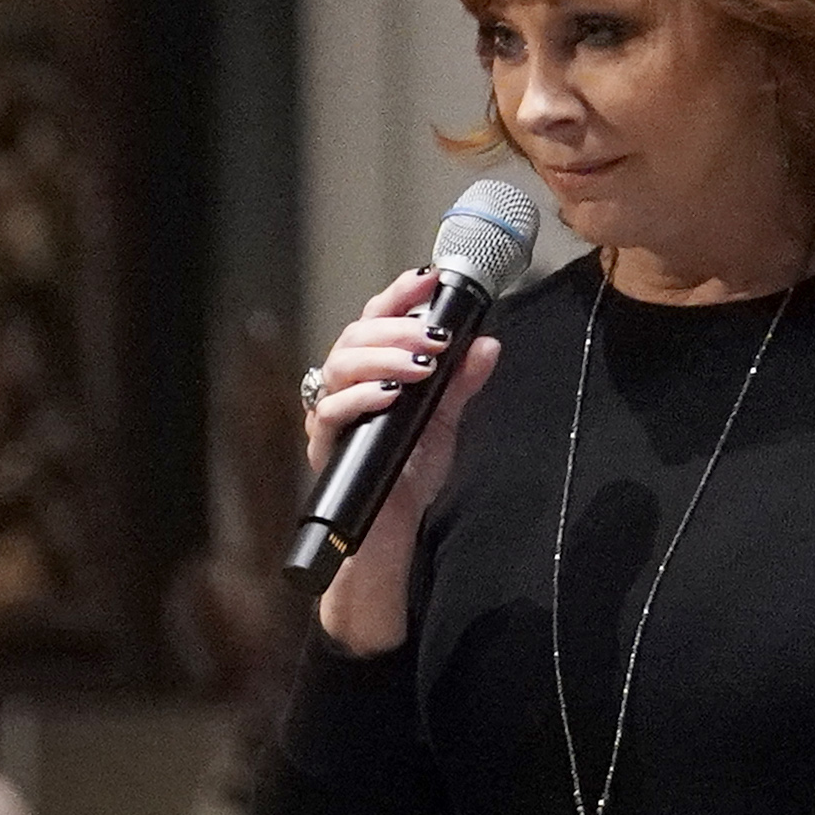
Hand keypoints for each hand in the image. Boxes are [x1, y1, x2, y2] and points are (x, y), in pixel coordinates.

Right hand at [303, 264, 502, 660]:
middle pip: (353, 336)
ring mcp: (331, 417)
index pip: (375, 320)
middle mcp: (343, 389)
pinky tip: (389, 394)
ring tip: (420, 363)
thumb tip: (488, 344)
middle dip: (395, 327)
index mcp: (370, 374)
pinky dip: (359, 397)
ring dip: (381, 357)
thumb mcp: (445, 423)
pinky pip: (330, 412)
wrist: (389, 535)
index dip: (396, 295)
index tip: (427, 279)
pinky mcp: (326, 447)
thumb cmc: (408, 478)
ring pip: (337, 365)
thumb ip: (461, 383)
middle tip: (432, 335)